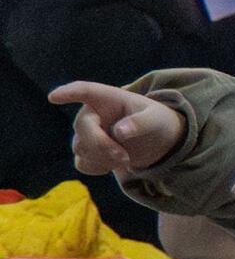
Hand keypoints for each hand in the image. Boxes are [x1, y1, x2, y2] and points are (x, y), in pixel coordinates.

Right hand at [50, 80, 187, 181]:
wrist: (156, 140)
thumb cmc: (155, 120)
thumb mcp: (156, 118)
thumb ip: (141, 123)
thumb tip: (119, 131)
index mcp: (107, 98)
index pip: (84, 91)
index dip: (68, 93)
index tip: (54, 97)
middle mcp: (91, 114)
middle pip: (83, 129)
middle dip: (102, 145)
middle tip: (124, 157)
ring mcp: (86, 134)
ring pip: (81, 149)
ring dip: (103, 158)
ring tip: (125, 158)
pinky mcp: (87, 152)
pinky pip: (82, 163)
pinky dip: (98, 167)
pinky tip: (114, 164)